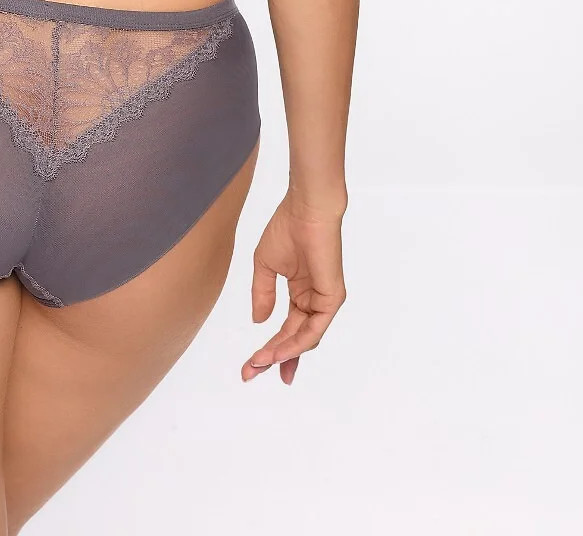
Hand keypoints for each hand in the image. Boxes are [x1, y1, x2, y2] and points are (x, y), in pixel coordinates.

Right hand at [242, 193, 346, 385]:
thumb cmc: (287, 229)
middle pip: (294, 339)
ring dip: (282, 353)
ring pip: (304, 339)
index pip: (286, 329)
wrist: (305, 210)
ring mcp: (324, 301)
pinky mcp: (332, 298)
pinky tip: (280, 350)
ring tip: (261, 362)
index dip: (269, 348)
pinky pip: (314, 328)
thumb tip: (259, 322)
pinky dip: (297, 342)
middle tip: (251, 372)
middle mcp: (313, 301)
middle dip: (273, 358)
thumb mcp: (265, 266)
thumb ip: (263, 295)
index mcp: (300, 293)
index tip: (251, 365)